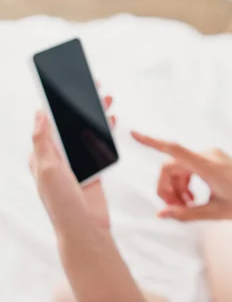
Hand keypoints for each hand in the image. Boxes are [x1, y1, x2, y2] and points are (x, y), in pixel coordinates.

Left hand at [29, 93, 115, 232]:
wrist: (84, 227)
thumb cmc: (62, 202)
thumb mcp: (48, 169)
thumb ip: (43, 141)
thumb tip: (39, 114)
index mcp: (42, 155)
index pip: (49, 122)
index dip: (58, 103)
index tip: (67, 85)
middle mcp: (58, 157)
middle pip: (71, 124)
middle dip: (82, 106)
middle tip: (93, 88)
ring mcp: (76, 163)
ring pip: (87, 132)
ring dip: (96, 117)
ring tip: (107, 101)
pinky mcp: (92, 169)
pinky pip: (99, 145)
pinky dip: (106, 133)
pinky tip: (112, 122)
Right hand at [131, 132, 231, 221]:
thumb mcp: (216, 214)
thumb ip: (186, 214)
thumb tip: (161, 214)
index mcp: (209, 167)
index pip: (175, 150)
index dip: (152, 141)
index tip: (133, 133)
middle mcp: (209, 155)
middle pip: (171, 166)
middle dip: (166, 188)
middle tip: (175, 209)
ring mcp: (213, 156)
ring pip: (179, 167)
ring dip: (176, 187)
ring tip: (187, 207)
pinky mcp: (215, 159)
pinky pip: (190, 167)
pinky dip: (185, 182)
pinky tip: (192, 199)